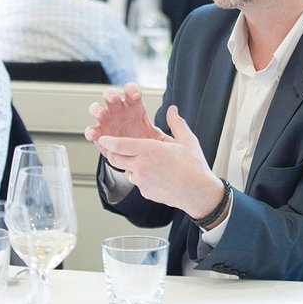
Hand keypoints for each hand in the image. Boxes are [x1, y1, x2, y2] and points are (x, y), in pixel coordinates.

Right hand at [85, 83, 165, 158]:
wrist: (140, 162)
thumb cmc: (149, 145)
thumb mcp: (161, 136)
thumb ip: (171, 124)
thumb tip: (173, 109)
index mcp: (134, 108)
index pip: (131, 92)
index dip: (132, 90)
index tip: (136, 96)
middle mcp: (118, 112)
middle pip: (111, 96)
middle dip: (111, 95)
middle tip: (115, 99)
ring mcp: (107, 122)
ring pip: (97, 109)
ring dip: (97, 109)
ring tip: (102, 114)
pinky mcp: (100, 136)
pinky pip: (92, 131)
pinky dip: (90, 131)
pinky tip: (93, 134)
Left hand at [98, 105, 222, 218]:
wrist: (199, 193)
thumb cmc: (194, 168)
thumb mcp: (187, 140)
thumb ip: (176, 123)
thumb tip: (172, 110)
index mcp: (149, 150)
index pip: (120, 145)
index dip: (108, 141)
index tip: (103, 138)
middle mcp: (141, 166)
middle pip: (115, 159)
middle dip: (112, 152)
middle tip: (115, 148)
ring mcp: (142, 181)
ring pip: (126, 170)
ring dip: (129, 165)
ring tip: (144, 161)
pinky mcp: (145, 192)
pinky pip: (137, 182)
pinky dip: (140, 177)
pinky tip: (154, 173)